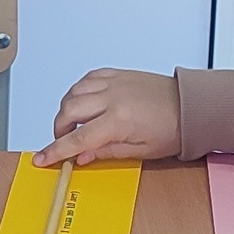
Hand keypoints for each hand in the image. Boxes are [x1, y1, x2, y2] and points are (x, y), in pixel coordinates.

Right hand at [33, 68, 179, 166]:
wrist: (191, 107)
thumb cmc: (173, 129)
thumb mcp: (139, 151)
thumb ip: (105, 152)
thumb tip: (81, 156)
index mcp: (118, 121)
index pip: (77, 139)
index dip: (56, 151)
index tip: (42, 159)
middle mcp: (112, 98)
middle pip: (68, 112)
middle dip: (59, 129)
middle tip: (63, 141)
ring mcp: (113, 83)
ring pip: (73, 92)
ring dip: (67, 109)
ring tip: (74, 123)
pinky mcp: (117, 74)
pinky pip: (87, 78)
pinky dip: (79, 90)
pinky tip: (83, 101)